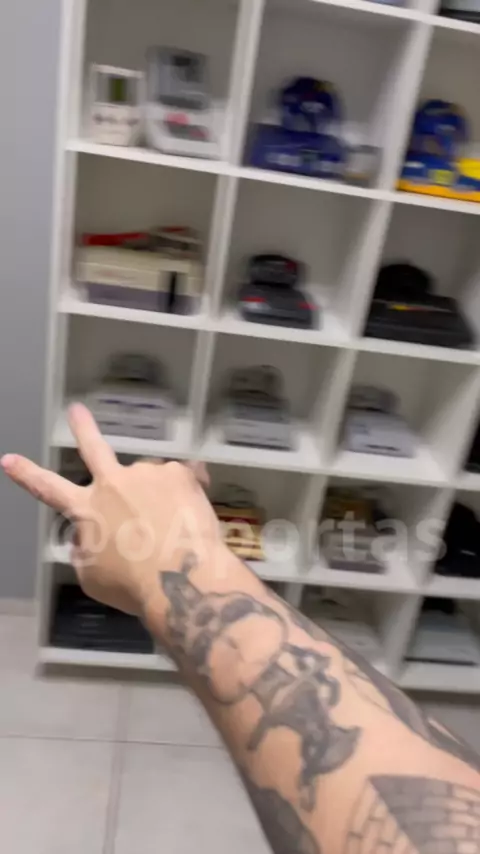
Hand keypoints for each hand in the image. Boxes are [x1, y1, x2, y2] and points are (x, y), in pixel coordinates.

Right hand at [1, 404, 221, 616]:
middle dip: (83, 429)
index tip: (8, 459)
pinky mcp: (180, 473)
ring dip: (159, 498)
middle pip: (94, 449)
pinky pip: (185, 480)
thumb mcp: (92, 575)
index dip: (27, 474)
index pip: (48, 488)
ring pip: (150, 481)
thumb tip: (91, 534)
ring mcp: (148, 473)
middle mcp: (114, 484)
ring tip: (173, 526)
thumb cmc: (131, 585)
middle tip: (76, 411)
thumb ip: (86, 548)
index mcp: (86, 509)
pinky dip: (188, 494)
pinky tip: (194, 512)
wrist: (180, 579)